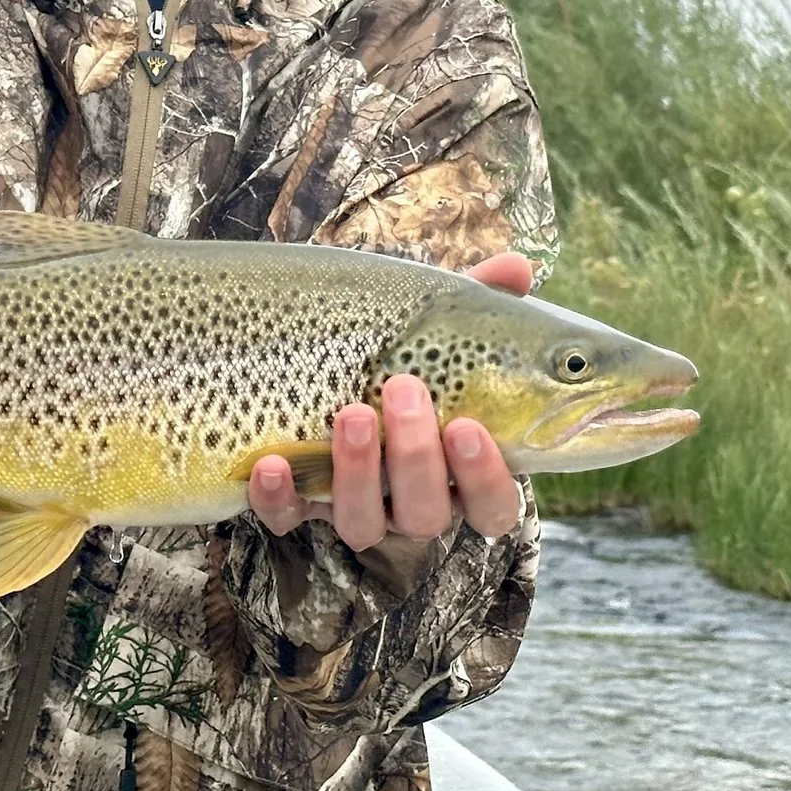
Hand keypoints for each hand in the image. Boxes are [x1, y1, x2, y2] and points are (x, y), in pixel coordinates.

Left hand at [249, 252, 534, 547]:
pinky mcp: (296, 505)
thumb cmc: (402, 354)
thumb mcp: (439, 329)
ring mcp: (353, 507)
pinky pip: (285, 519)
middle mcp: (410, 501)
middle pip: (426, 514)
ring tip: (351, 413)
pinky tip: (271, 463)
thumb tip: (519, 267)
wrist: (317, 368)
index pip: (493, 505)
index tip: (468, 425)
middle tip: (402, 389)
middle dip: (416, 456)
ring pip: (362, 524)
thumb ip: (480, 304)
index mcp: (458, 471)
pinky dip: (277, 498)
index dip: (485, 478)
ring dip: (357, 473)